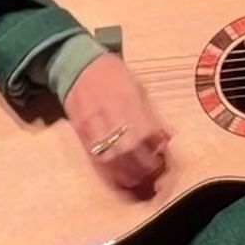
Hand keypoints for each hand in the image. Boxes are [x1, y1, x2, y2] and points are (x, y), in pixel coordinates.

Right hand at [62, 54, 169, 191]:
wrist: (77, 65)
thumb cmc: (112, 73)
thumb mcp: (137, 86)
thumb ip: (150, 114)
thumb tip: (166, 138)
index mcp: (128, 99)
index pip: (146, 133)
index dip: (157, 150)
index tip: (165, 157)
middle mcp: (109, 114)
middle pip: (129, 150)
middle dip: (145, 167)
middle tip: (155, 173)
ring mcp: (92, 125)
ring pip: (112, 159)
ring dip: (129, 174)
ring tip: (140, 179)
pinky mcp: (81, 133)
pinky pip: (96, 159)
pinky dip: (111, 173)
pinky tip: (121, 178)